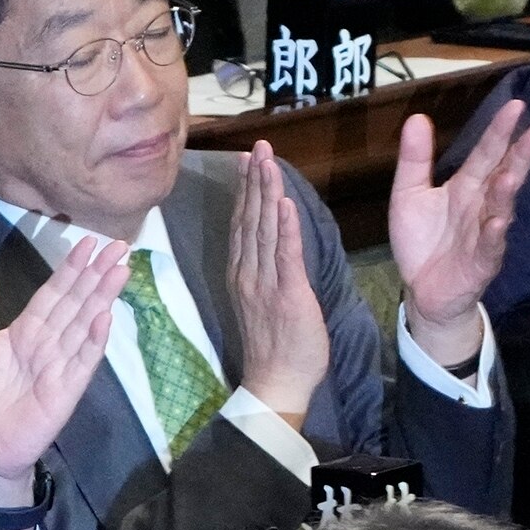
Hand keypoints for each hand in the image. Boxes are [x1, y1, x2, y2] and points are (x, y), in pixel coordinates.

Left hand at [0, 238, 125, 507]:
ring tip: (120, 270)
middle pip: (76, 303)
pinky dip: (93, 341)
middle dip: (96, 274)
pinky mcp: (63, 393)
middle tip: (119, 245)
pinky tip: (105, 318)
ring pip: (84, 326)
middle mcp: (47, 346)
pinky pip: (81, 363)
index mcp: (26, 333)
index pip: (53, 293)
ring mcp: (59, 368)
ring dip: (103, 298)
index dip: (70, 268)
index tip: (87, 241)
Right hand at [229, 144, 331, 420]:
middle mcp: (248, 273)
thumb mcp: (264, 301)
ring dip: (266, 193)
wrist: (276, 382)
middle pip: (250, 219)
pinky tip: (283, 202)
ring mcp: (265, 283)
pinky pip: (284, 255)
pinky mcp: (287, 294)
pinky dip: (284, 227)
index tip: (247, 161)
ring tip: (268, 161)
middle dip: (254, 180)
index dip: (245, 190)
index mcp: (242, 274)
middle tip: (258, 147)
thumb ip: (267, 269)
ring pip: (264, 229)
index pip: (242, 224)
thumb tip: (271, 243)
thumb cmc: (275, 345)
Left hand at [387, 103, 529, 366]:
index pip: (487, 153)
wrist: (422, 289)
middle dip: (521, 154)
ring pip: (500, 209)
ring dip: (506, 193)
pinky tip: (497, 222)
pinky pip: (489, 247)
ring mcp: (485, 234)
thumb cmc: (422, 239)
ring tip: (510, 174)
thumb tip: (416, 117)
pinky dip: (493, 235)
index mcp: (466, 186)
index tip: (516, 105)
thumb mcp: (408, 194)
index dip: (499, 131)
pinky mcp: (480, 263)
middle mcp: (481, 206)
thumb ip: (415, 159)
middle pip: (505, 174)